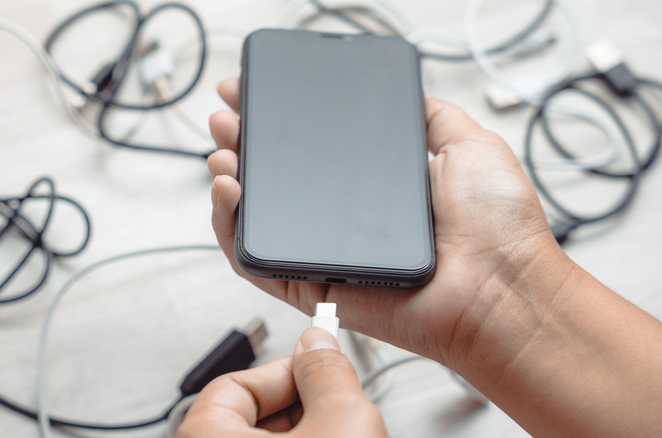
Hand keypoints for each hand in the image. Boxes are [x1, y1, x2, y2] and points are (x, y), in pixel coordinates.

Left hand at [176, 327, 387, 437]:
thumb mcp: (341, 423)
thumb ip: (327, 372)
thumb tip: (318, 344)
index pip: (233, 385)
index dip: (285, 369)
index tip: (318, 367)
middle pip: (252, 418)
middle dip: (302, 406)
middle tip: (337, 405)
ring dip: (309, 432)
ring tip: (344, 435)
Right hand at [208, 78, 567, 369]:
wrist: (501, 290)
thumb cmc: (497, 228)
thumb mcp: (469, 146)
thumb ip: (432, 117)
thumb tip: (406, 96)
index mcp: (371, 188)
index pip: (309, 150)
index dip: (277, 122)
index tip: (255, 92)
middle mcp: (343, 221)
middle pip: (275, 181)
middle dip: (243, 142)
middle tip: (229, 117)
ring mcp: (324, 253)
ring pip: (255, 219)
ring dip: (228, 181)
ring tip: (223, 151)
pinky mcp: (311, 287)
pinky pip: (254, 261)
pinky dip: (229, 227)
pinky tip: (230, 189)